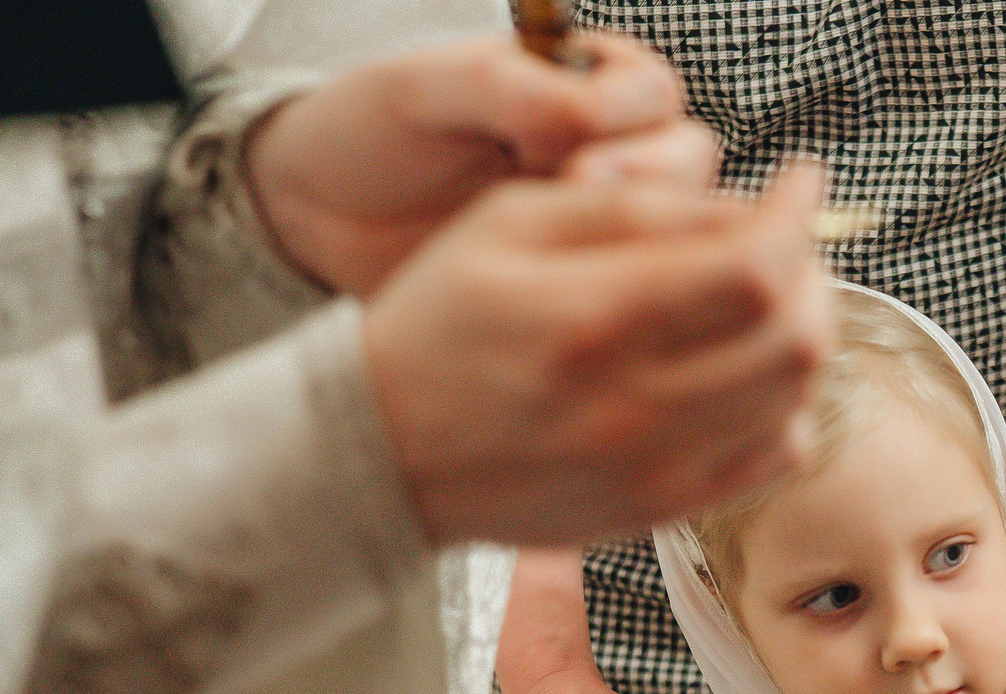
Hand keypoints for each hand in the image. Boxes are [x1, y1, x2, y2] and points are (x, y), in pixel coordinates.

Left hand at [244, 32, 713, 297]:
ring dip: (639, 238)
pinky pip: (641, 287)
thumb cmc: (366, 133)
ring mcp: (598, 218)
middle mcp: (604, 147)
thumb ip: (507, 85)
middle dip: (647, 182)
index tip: (556, 150)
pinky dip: (629, 293)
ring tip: (569, 253)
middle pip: (687, 158)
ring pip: (679, 227)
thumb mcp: (421, 90)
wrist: (317, 218)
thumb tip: (586, 113)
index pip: (650, 91)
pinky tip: (576, 299)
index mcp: (575, 83)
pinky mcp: (584, 281)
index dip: (623, 121)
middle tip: (576, 197)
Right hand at [361, 163, 833, 547]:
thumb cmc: (438, 324)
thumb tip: (739, 209)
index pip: (752, 269)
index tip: (800, 181)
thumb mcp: (507, 225)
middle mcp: (630, 408)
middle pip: (794, 341)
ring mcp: (653, 471)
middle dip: (811, 275)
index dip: (796, 215)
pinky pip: (773, 460)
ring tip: (771, 303)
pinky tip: (750, 373)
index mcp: (589, 320)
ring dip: (806, 339)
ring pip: (796, 402)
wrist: (382, 453)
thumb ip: (629, 208)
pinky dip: (787, 407)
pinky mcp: (660, 511)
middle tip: (787, 243)